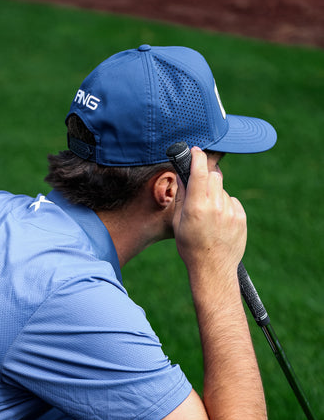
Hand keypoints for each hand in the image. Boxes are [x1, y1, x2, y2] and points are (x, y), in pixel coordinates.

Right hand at [172, 148, 246, 285]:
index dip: (197, 157)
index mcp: (196, 207)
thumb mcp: (178, 223)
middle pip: (215, 176)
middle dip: (207, 178)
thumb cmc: (190, 247)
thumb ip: (182, 197)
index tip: (195, 151)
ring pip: (223, 190)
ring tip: (209, 218)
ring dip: (215, 196)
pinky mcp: (241, 217)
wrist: (213, 268)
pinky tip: (219, 223)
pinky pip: (232, 202)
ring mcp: (230, 211)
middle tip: (200, 190)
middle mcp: (215, 206)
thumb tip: (184, 176)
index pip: (199, 171)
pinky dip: (225, 207)